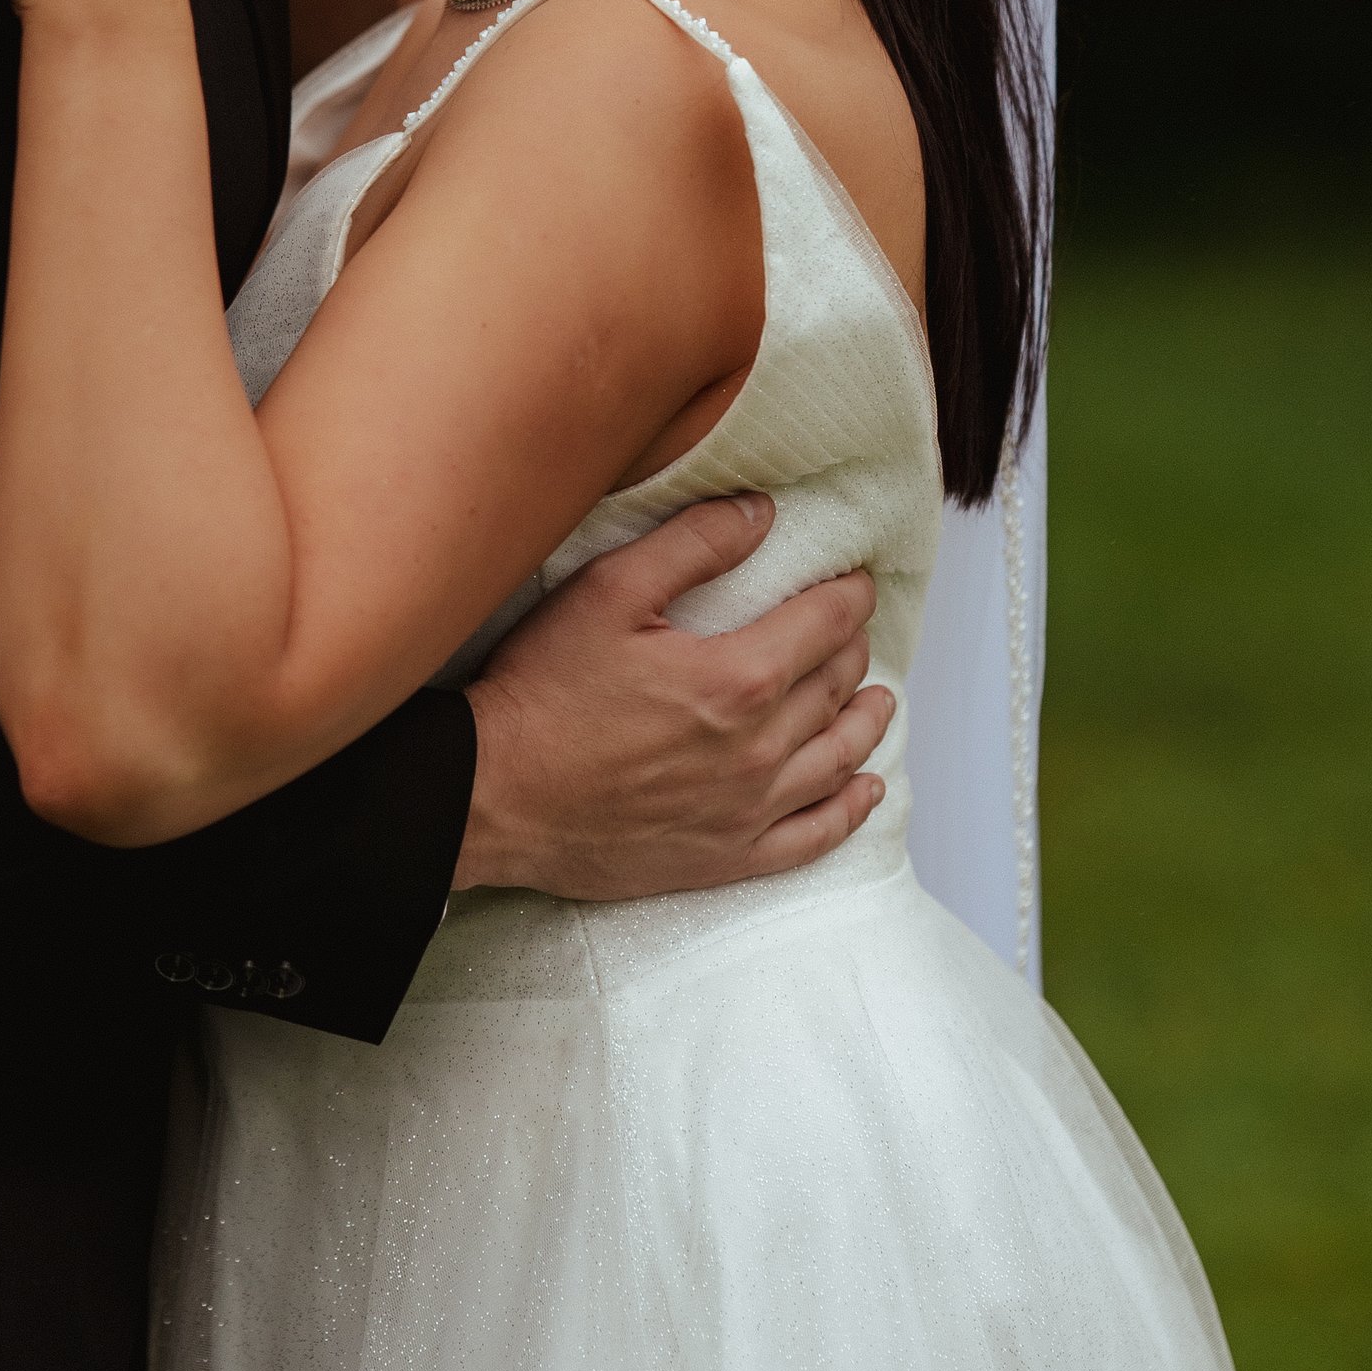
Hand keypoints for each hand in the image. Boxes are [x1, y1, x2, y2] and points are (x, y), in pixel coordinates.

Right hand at [455, 497, 888, 896]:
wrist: (493, 795)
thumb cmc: (542, 692)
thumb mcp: (607, 590)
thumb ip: (692, 544)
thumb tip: (762, 513)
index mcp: (737, 678)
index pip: (825, 626)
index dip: (849, 598)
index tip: (858, 583)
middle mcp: (757, 749)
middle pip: (834, 690)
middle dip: (851, 653)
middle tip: (853, 633)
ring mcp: (745, 810)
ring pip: (836, 761)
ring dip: (864, 723)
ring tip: (877, 702)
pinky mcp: (724, 857)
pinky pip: (812, 838)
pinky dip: (849, 812)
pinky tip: (865, 791)